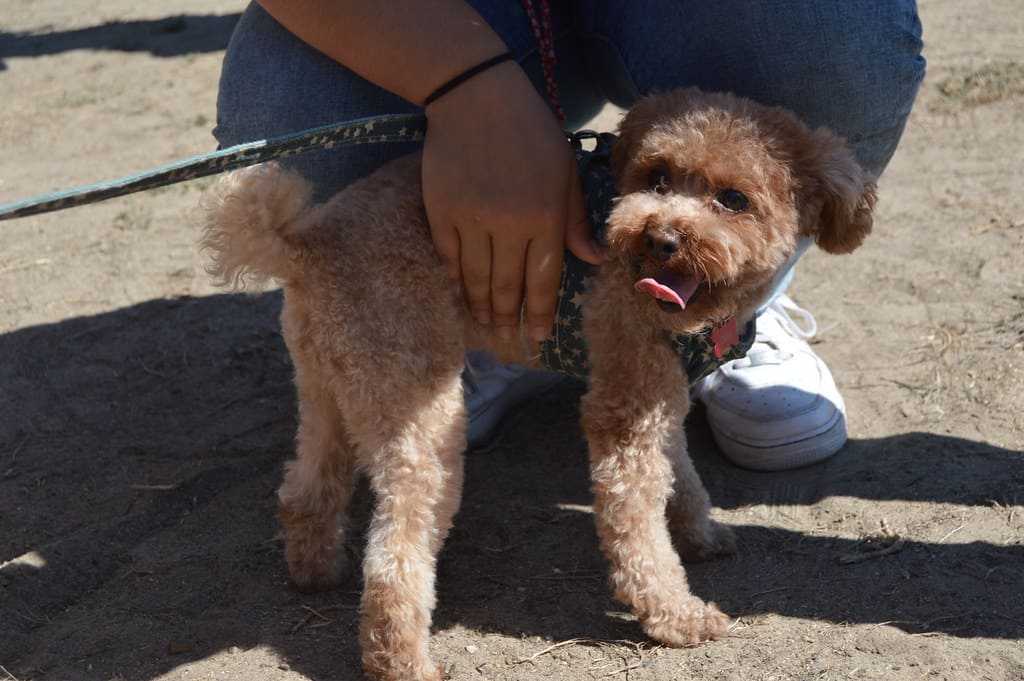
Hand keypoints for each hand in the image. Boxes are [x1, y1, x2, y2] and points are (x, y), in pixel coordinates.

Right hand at [423, 61, 602, 341]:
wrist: (476, 96)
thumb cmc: (530, 131)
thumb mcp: (565, 170)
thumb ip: (576, 218)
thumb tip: (593, 260)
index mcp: (546, 215)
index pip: (545, 277)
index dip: (542, 310)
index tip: (539, 334)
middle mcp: (509, 224)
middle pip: (509, 284)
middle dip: (509, 315)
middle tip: (508, 337)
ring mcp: (472, 219)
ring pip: (477, 277)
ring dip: (481, 305)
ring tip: (485, 324)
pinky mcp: (442, 212)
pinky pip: (450, 257)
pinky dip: (456, 279)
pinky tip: (462, 293)